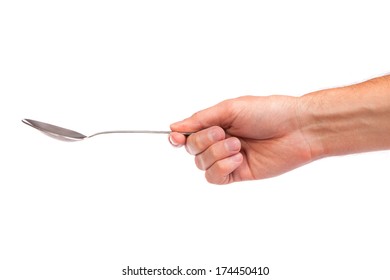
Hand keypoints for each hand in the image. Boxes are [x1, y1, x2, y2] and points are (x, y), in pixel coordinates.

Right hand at [169, 95, 313, 183]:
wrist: (298, 129)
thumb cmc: (268, 112)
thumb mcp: (230, 109)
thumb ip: (201, 119)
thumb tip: (173, 127)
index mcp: (217, 123)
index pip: (188, 134)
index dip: (178, 137)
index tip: (175, 138)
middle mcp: (220, 141)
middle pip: (192, 149)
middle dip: (204, 141)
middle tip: (223, 133)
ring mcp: (228, 158)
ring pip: (202, 164)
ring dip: (216, 153)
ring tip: (238, 145)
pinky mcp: (238, 173)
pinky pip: (215, 177)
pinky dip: (222, 167)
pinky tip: (238, 159)